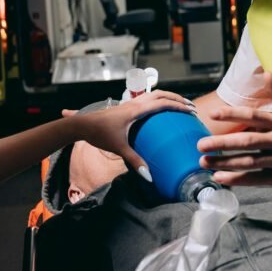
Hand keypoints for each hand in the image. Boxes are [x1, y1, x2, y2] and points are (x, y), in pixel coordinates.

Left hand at [64, 90, 193, 173]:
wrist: (80, 124)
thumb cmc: (99, 134)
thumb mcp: (119, 148)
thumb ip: (135, 161)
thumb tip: (149, 176)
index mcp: (136, 110)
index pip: (162, 103)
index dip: (178, 106)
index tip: (191, 110)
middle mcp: (134, 104)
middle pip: (160, 94)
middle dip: (176, 98)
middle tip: (189, 105)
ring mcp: (128, 104)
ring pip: (152, 94)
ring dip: (166, 97)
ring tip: (177, 104)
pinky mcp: (123, 107)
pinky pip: (145, 99)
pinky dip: (156, 101)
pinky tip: (157, 110)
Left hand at [196, 73, 271, 185]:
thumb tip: (266, 72)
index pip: (253, 116)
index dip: (233, 115)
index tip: (212, 114)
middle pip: (248, 141)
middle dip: (222, 143)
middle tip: (200, 144)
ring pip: (250, 162)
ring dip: (225, 162)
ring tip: (203, 161)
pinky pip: (256, 179)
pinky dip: (237, 179)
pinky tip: (219, 177)